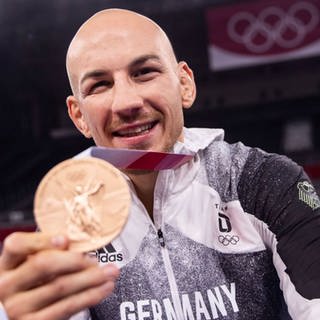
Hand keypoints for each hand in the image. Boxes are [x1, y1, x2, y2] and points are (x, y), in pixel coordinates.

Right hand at [0, 232, 118, 319]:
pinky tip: (103, 289)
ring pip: (60, 287)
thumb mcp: (23, 269)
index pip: (17, 244)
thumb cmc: (24, 288)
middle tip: (97, 258)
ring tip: (110, 272)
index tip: (66, 239)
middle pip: (43, 265)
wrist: (9, 318)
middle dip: (75, 259)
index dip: (42, 240)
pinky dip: (89, 296)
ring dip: (91, 278)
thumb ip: (42, 253)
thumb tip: (72, 241)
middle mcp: (7, 286)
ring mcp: (18, 307)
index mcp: (5, 265)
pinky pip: (66, 308)